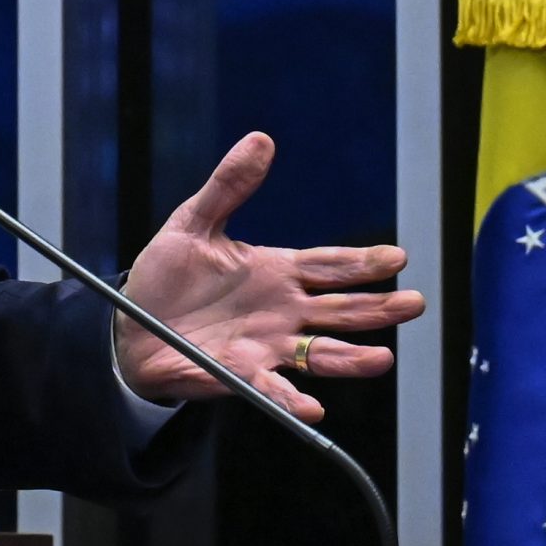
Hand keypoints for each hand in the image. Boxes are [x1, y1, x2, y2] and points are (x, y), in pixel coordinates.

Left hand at [113, 133, 424, 422]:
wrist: (131, 326)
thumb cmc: (166, 276)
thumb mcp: (193, 223)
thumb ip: (228, 186)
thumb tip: (260, 139)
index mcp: (276, 271)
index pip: (329, 264)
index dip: (362, 261)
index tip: (396, 256)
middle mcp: (283, 310)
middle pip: (341, 309)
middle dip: (377, 307)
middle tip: (414, 303)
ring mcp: (268, 344)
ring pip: (321, 351)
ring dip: (351, 357)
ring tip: (382, 358)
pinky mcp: (243, 375)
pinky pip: (273, 388)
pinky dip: (293, 397)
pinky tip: (313, 405)